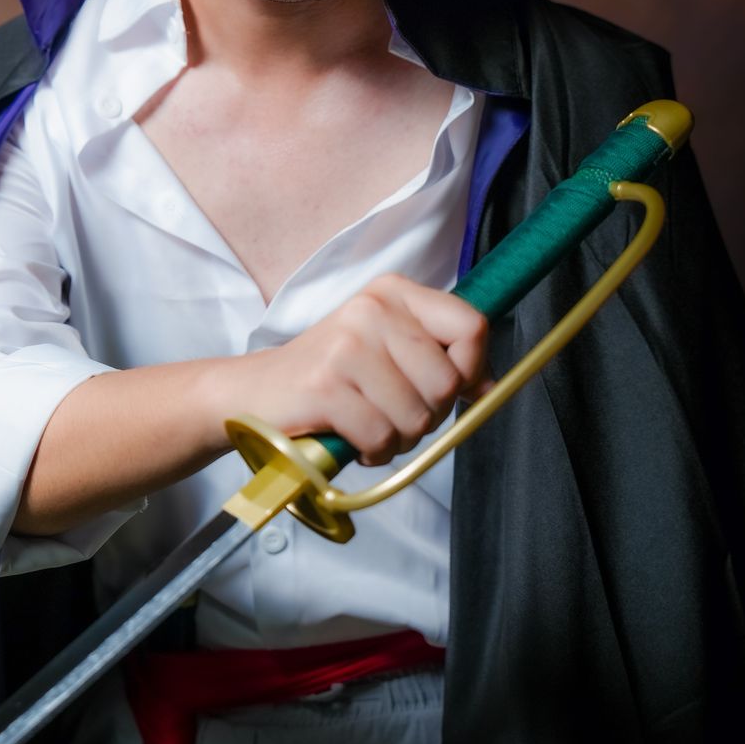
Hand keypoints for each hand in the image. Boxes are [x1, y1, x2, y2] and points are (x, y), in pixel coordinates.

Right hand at [223, 274, 490, 464]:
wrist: (254, 393)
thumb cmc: (331, 376)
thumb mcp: (387, 350)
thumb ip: (440, 359)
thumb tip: (491, 386)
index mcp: (393, 293)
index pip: (471, 325)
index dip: (473, 368)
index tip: (453, 389)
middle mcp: (372, 309)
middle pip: (447, 381)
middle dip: (428, 415)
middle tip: (394, 413)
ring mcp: (347, 345)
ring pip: (416, 416)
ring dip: (398, 438)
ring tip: (370, 425)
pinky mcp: (325, 385)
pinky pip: (381, 436)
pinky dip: (372, 450)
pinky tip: (352, 437)